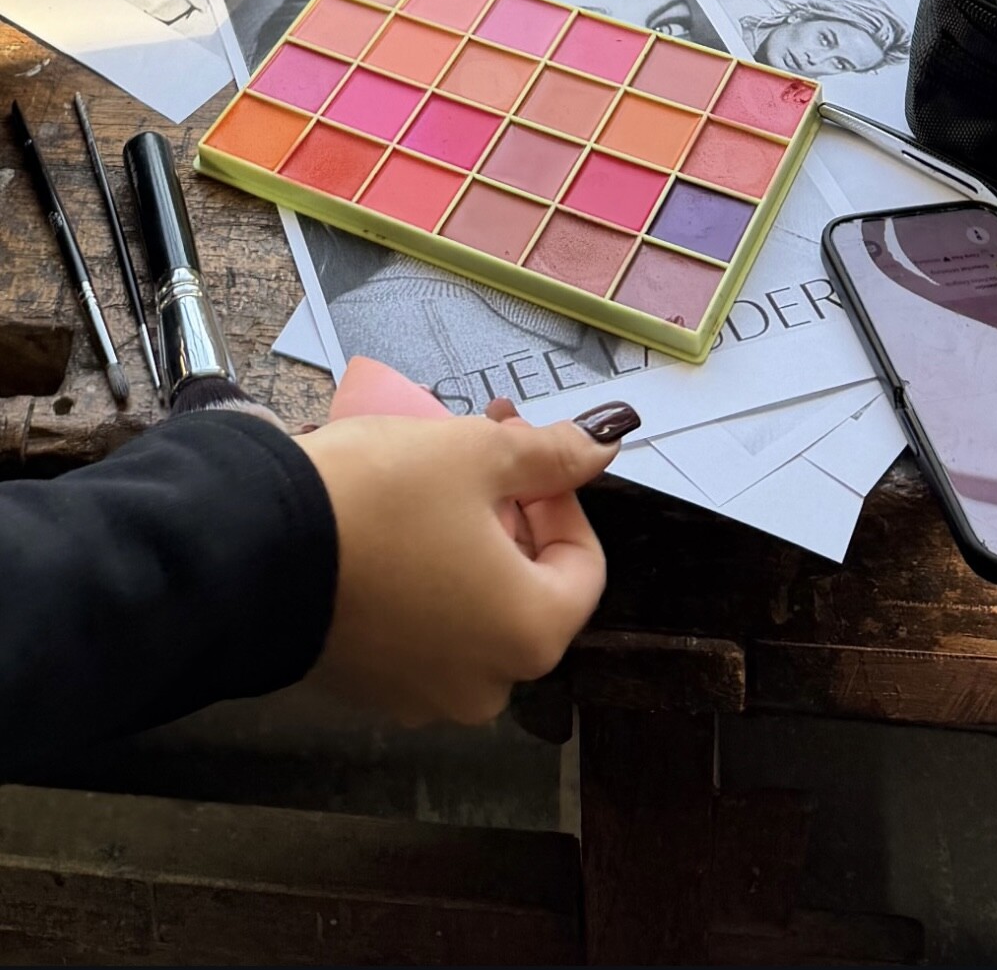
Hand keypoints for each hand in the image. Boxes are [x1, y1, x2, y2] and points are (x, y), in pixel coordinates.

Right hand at [297, 412, 615, 725]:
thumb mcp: (476, 453)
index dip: (559, 497)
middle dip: (511, 513)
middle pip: (527, 589)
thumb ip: (553, 455)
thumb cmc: (379, 500)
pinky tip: (388, 530)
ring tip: (428, 485)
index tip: (521, 450)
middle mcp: (486, 683)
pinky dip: (420, 580)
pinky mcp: (368, 687)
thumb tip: (606, 442)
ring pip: (472, 608)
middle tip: (477, 452)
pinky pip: (419, 630)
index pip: (583, 565)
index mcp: (530, 634)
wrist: (250, 548)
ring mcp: (422, 694)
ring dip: (466, 545)